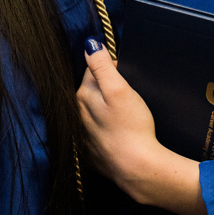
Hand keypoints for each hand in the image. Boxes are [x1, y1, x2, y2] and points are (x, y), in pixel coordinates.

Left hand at [77, 41, 208, 214]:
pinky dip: (106, 131)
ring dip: (105, 110)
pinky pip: (97, 134)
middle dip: (106, 89)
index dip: (111, 69)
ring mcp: (83, 136)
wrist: (137, 169)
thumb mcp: (120, 90)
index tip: (126, 78)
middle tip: (129, 98)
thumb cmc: (132, 127)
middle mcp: (76, 116)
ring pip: (93, 112)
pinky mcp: (92, 153)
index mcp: (82, 97)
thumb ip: (102, 66)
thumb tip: (89, 44)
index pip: (92, 70)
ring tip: (125, 117)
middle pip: (91, 91)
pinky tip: (120, 134)